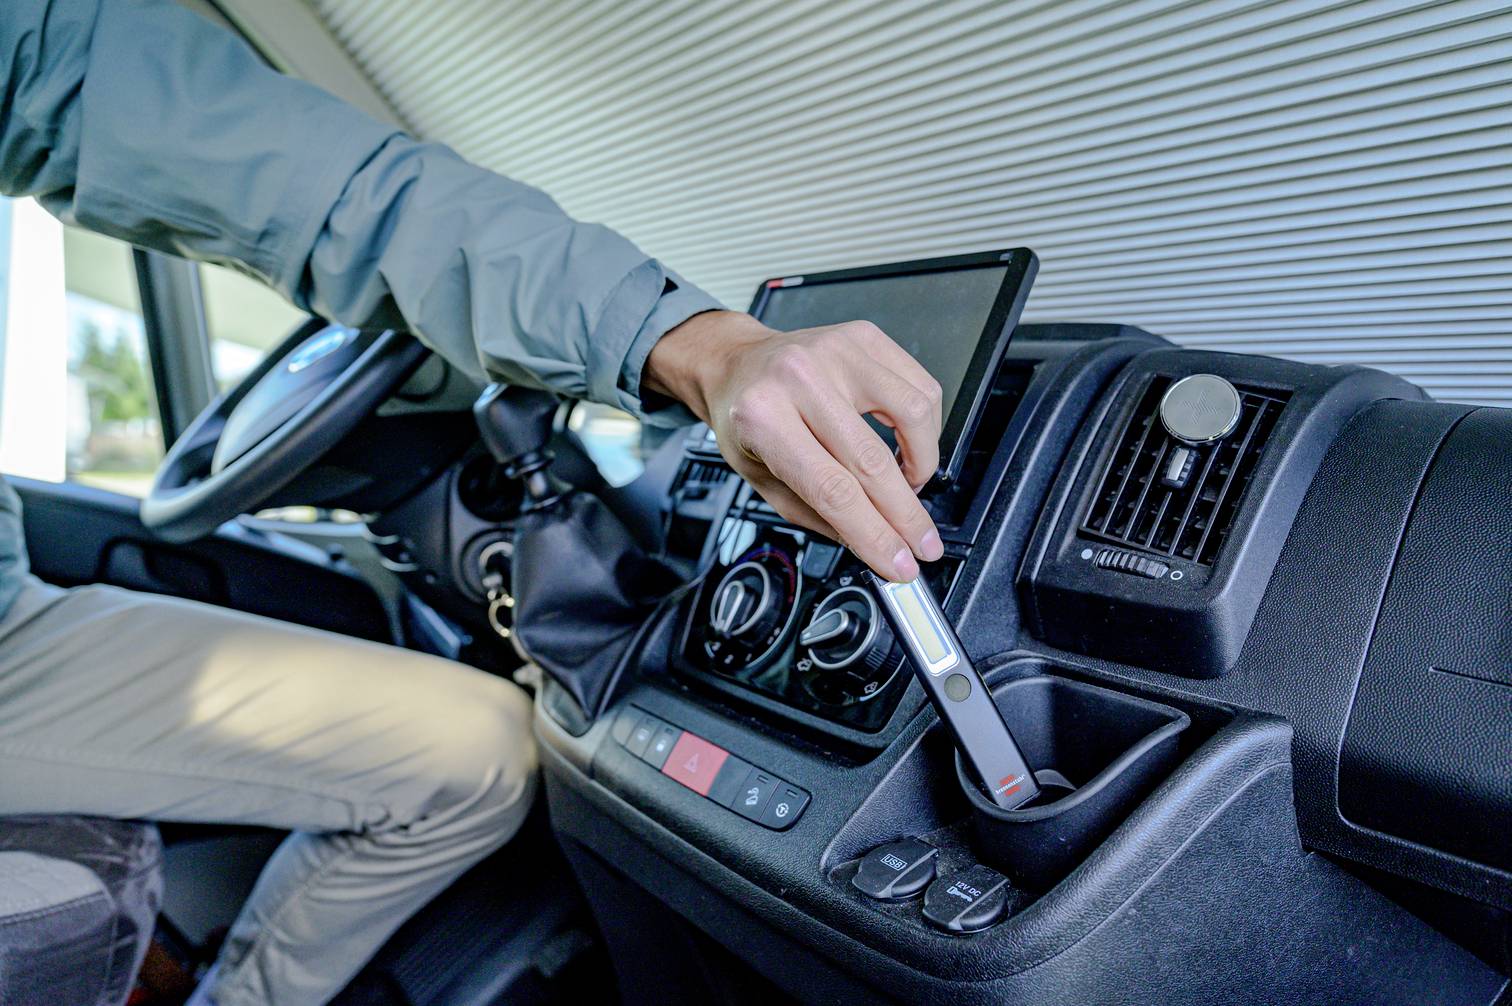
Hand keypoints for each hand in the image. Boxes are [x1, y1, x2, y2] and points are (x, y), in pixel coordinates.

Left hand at [644, 310, 943, 580]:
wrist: (736, 363)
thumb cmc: (744, 418)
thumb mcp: (760, 480)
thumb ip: (816, 517)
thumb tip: (871, 545)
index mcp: (762, 417)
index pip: (832, 491)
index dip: (875, 535)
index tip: (900, 564)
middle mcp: (799, 378)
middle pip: (873, 461)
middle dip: (907, 517)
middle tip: (922, 545)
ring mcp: (836, 350)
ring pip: (912, 416)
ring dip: (922, 465)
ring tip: (908, 486)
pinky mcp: (865, 337)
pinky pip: (920, 386)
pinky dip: (925, 428)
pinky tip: (910, 446)